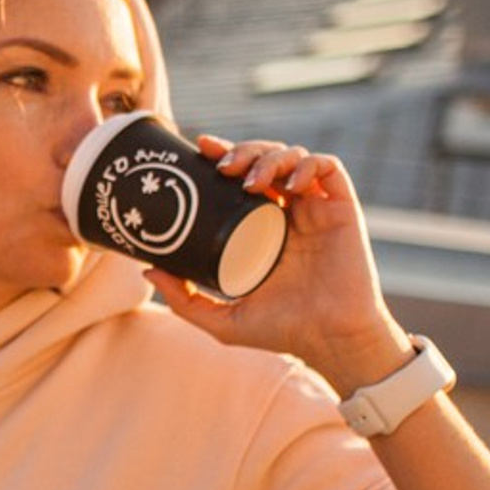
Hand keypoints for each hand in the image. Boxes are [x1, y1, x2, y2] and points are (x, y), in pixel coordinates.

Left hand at [144, 137, 408, 389]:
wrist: (329, 341)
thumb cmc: (282, 331)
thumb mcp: (222, 320)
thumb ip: (184, 300)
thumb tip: (147, 269)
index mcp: (262, 228)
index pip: (241, 178)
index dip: (223, 154)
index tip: (199, 148)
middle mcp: (289, 214)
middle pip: (265, 159)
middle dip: (243, 150)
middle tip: (221, 166)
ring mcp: (316, 210)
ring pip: (294, 157)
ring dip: (270, 156)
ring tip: (250, 180)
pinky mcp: (343, 211)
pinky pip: (329, 169)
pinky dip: (308, 164)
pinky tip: (289, 183)